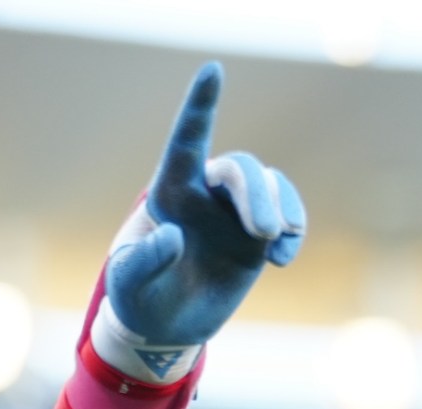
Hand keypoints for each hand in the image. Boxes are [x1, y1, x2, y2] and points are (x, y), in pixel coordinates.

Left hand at [103, 62, 305, 356]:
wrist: (166, 324)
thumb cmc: (137, 295)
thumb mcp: (128, 282)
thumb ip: (145, 260)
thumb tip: (175, 237)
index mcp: (169, 191)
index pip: (187, 140)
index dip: (201, 106)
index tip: (213, 71)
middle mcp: (205, 193)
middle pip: (240, 169)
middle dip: (256, 195)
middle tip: (263, 234)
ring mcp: (235, 212)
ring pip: (269, 186)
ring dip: (280, 210)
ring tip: (274, 246)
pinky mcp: (258, 236)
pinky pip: (288, 215)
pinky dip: (293, 229)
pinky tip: (281, 259)